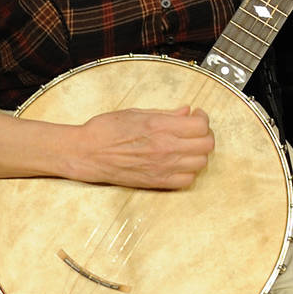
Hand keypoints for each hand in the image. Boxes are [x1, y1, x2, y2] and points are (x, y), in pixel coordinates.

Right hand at [71, 106, 214, 188]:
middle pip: (206, 144)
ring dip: (198, 153)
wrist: (86, 153)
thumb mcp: (136, 112)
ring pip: (201, 163)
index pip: (201, 125)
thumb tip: (186, 111)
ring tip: (188, 146)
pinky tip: (180, 163)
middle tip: (194, 130)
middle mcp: (165, 148)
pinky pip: (186, 181)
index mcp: (160, 127)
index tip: (196, 116)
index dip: (202, 118)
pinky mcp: (156, 182)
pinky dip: (189, 172)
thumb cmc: (105, 130)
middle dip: (204, 134)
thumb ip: (166, 113)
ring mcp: (162, 167)